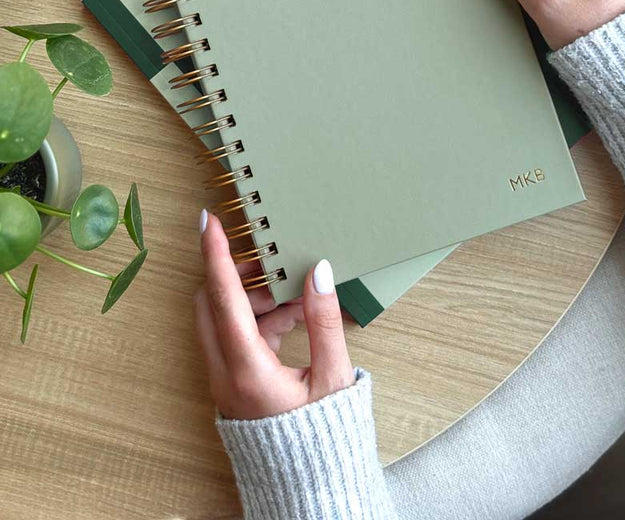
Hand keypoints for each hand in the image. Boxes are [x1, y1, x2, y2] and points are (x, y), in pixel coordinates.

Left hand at [195, 211, 354, 419]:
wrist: (307, 485)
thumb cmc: (321, 438)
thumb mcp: (332, 378)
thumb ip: (324, 322)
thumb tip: (318, 272)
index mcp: (247, 369)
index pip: (223, 298)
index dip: (216, 255)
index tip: (208, 222)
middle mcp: (225, 372)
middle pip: (211, 302)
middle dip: (236, 274)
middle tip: (269, 258)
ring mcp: (224, 379)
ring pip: (221, 318)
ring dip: (253, 298)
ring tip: (297, 293)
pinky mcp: (232, 383)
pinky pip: (234, 336)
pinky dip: (259, 319)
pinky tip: (295, 317)